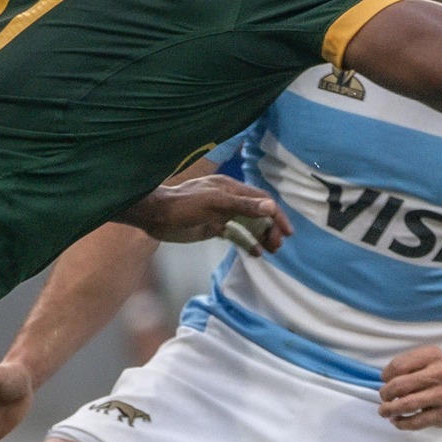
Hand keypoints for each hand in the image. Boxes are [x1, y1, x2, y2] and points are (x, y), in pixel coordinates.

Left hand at [120, 177, 291, 252]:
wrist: (155, 216)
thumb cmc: (184, 205)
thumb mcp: (215, 203)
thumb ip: (243, 205)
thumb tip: (271, 206)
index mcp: (231, 189)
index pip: (262, 200)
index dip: (276, 215)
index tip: (287, 232)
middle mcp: (229, 200)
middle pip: (258, 213)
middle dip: (270, 228)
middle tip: (278, 245)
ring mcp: (221, 214)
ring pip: (249, 225)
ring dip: (262, 236)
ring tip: (271, 250)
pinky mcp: (213, 227)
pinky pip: (236, 235)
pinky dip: (247, 242)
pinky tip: (255, 252)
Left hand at [378, 345, 441, 429]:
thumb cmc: (441, 373)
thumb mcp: (428, 358)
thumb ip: (407, 365)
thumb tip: (385, 383)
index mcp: (433, 356)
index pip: (398, 366)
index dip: (386, 375)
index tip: (386, 380)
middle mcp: (440, 373)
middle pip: (400, 385)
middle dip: (386, 393)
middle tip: (384, 397)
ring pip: (406, 404)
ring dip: (389, 409)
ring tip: (384, 411)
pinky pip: (417, 421)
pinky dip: (402, 423)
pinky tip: (396, 420)